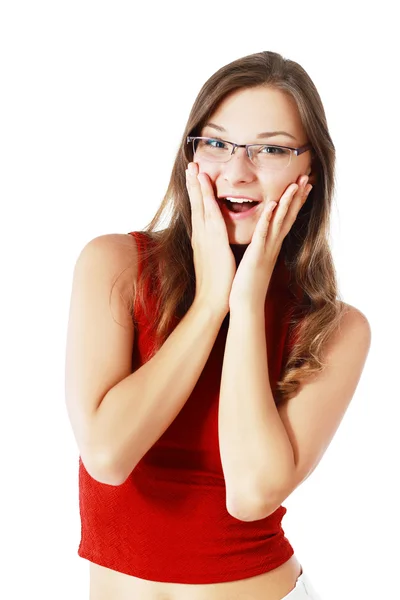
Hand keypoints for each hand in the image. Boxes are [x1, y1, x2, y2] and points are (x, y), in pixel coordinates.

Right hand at [185, 162, 235, 316]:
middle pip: (195, 204)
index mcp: (201, 239)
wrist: (211, 301)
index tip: (194, 177)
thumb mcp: (213, 260)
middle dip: (192, 183)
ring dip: (197, 185)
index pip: (198, 211)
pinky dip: (209, 197)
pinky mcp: (213, 241)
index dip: (196, 193)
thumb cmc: (216, 283)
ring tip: (194, 167)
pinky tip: (207, 184)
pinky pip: (212, 214)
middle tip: (190, 164)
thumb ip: (214, 248)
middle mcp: (200, 235)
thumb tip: (216, 242)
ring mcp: (205, 237)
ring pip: (201, 205)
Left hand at [229, 175, 312, 309]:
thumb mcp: (256, 261)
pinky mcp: (257, 255)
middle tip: (307, 177)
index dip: (295, 202)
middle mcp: (273, 245)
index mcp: (272, 246)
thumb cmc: (248, 285)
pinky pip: (263, 233)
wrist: (246, 305)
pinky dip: (268, 218)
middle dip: (298, 196)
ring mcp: (267, 250)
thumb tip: (262, 241)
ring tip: (296, 184)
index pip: (286, 219)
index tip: (303, 185)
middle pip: (289, 216)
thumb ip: (261, 249)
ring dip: (288, 202)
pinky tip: (272, 203)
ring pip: (280, 221)